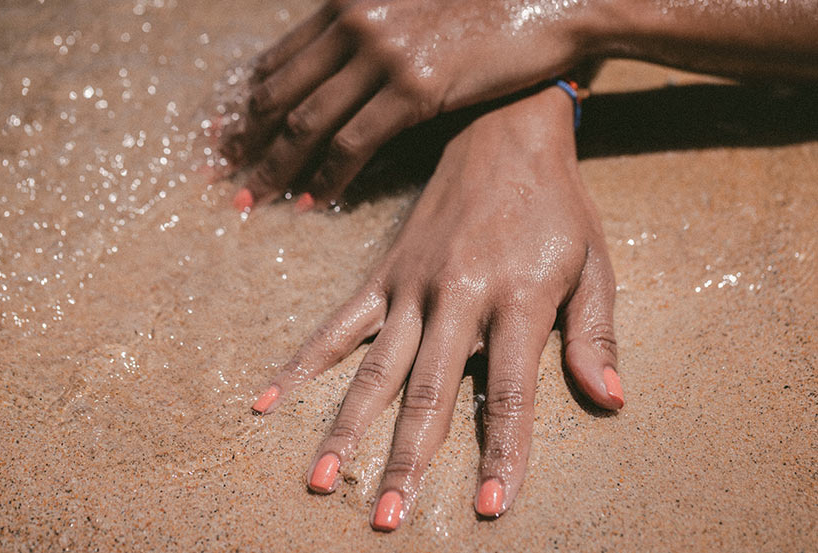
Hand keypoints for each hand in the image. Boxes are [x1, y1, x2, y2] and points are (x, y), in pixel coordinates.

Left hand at [221, 0, 591, 208]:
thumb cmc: (484, 3)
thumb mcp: (413, 5)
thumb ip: (370, 29)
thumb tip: (341, 69)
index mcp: (348, 0)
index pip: (279, 59)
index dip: (248, 103)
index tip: (230, 136)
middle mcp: (355, 21)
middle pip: (280, 91)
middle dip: (246, 139)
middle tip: (225, 174)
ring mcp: (383, 54)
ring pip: (307, 121)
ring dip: (275, 166)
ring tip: (253, 199)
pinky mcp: (415, 88)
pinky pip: (353, 142)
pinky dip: (326, 175)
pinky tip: (312, 199)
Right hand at [251, 85, 622, 529]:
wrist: (503, 133)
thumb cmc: (557, 205)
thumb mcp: (594, 263)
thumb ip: (594, 334)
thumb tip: (611, 400)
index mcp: (517, 297)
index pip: (510, 391)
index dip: (502, 452)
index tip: (492, 505)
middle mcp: (457, 295)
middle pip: (429, 390)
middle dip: (408, 459)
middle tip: (387, 517)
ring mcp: (412, 284)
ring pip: (375, 366)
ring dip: (347, 426)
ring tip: (321, 478)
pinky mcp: (385, 273)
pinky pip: (338, 324)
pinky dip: (304, 362)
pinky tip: (270, 398)